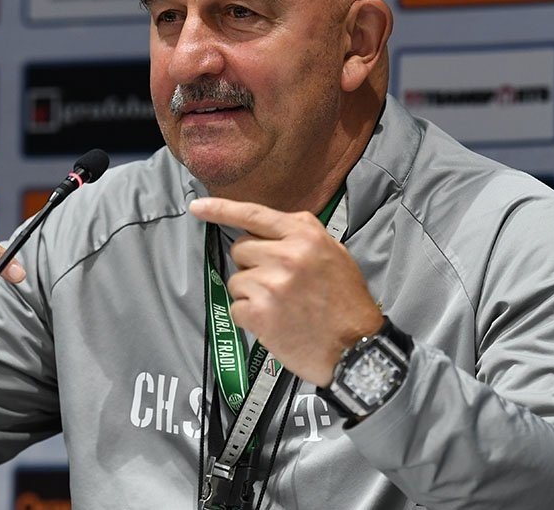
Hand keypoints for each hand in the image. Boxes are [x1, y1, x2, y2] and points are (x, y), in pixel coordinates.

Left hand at [189, 197, 382, 386]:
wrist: (356, 347)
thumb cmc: (347, 302)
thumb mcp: (334, 254)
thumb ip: (300, 237)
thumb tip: (265, 231)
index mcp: (305, 235)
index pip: (254, 215)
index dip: (221, 210)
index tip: (197, 207)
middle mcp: (286, 255)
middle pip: (240, 249)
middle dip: (252, 265)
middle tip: (278, 285)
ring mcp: (270, 284)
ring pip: (236, 280)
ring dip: (251, 294)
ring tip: (280, 307)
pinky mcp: (259, 313)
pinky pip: (236, 307)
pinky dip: (250, 318)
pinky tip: (274, 323)